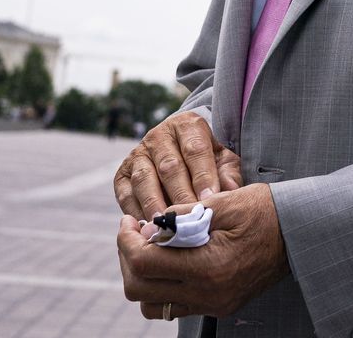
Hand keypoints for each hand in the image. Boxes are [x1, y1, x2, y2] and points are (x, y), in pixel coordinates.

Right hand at [114, 111, 243, 219]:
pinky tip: (147, 227)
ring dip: (154, 204)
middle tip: (189, 218)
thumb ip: (228, 172)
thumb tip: (231, 191)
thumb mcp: (223, 159)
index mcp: (187, 126)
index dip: (202, 176)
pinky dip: (135, 211)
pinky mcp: (121, 174)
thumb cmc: (208, 159)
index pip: (195, 150)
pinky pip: (126, 194)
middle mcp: (159, 136)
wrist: (179, 154)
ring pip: (144, 180)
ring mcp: (137, 154)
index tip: (209, 200)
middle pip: (169, 167)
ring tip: (166, 225)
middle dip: (180, 194)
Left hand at [117, 183, 288, 319]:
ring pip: (153, 305)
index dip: (126, 240)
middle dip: (128, 258)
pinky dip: (163, 286)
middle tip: (136, 232)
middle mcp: (209, 294)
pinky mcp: (220, 306)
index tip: (129, 221)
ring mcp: (214, 304)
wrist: (302, 232)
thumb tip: (146, 227)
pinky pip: (175, 306)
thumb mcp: (223, 202)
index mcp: (209, 267)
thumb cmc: (266, 211)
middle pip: (140, 289)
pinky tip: (172, 260)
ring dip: (142, 277)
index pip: (144, 263)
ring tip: (151, 248)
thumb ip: (181, 216)